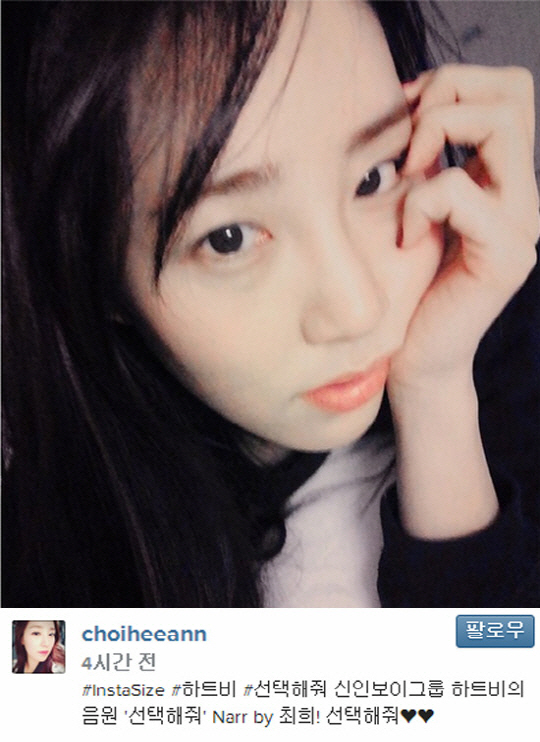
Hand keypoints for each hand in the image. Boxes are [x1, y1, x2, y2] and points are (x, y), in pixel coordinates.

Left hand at [388, 64, 538, 392]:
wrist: (414, 358)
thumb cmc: (403, 285)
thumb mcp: (411, 206)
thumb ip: (425, 160)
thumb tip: (407, 101)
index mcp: (504, 178)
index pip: (508, 89)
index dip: (452, 84)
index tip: (402, 113)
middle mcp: (524, 194)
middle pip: (513, 92)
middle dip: (445, 99)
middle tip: (405, 146)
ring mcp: (523, 224)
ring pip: (499, 126)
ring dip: (434, 139)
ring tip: (407, 180)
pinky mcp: (506, 255)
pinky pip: (460, 191)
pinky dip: (420, 203)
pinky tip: (405, 237)